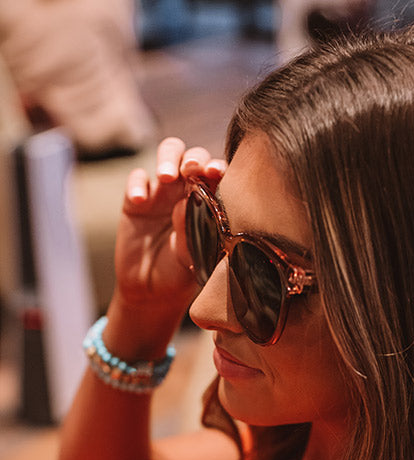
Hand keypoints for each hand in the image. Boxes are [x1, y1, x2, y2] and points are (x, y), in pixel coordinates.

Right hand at [114, 137, 225, 317]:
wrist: (151, 291)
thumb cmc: (179, 272)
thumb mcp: (191, 255)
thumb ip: (192, 229)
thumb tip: (191, 199)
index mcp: (209, 201)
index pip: (216, 175)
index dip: (217, 168)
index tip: (217, 173)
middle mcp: (187, 190)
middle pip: (192, 156)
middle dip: (194, 158)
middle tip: (192, 170)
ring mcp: (162, 191)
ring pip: (168, 154)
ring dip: (168, 158)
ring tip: (166, 176)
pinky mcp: (136, 199)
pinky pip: (137, 179)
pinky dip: (137, 184)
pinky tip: (140, 201)